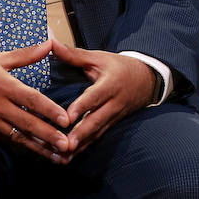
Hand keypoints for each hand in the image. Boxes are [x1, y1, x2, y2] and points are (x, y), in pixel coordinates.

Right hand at [0, 41, 71, 162]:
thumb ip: (26, 54)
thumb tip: (50, 44)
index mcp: (4, 86)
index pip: (31, 100)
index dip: (49, 110)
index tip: (66, 120)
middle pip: (27, 123)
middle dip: (48, 136)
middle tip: (66, 145)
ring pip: (19, 137)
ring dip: (39, 148)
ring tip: (58, 157)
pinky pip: (8, 140)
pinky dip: (23, 147)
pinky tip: (38, 154)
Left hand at [51, 40, 155, 156]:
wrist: (147, 79)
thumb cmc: (118, 66)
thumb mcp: (99, 57)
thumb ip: (74, 55)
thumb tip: (51, 43)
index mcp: (110, 83)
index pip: (94, 97)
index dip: (82, 107)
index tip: (67, 117)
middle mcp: (114, 102)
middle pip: (96, 120)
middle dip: (81, 134)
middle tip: (66, 145)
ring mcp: (115, 115)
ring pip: (97, 132)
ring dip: (82, 145)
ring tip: (65, 156)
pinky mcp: (113, 124)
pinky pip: (99, 137)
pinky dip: (86, 147)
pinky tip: (72, 156)